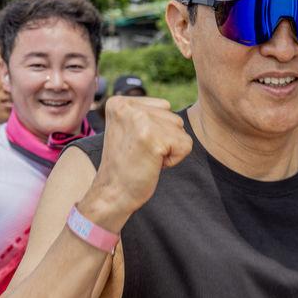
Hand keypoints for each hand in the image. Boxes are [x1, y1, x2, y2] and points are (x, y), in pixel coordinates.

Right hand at [83, 97, 192, 230]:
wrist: (111, 194)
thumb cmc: (125, 166)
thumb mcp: (128, 130)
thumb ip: (146, 114)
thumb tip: (169, 104)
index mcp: (120, 102)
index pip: (164, 107)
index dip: (158, 130)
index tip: (137, 145)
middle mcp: (127, 106)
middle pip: (175, 118)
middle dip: (166, 140)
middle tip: (141, 154)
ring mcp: (140, 120)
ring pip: (181, 130)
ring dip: (170, 149)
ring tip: (146, 158)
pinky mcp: (152, 137)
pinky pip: (186, 145)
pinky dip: (174, 160)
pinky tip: (152, 164)